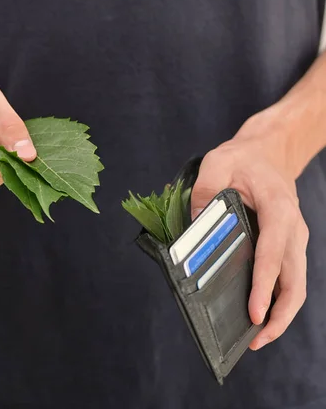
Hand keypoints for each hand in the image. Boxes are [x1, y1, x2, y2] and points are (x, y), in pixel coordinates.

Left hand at [191, 109, 308, 349]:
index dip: (263, 285)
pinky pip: (289, 277)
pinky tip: (260, 313)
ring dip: (281, 313)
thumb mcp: (217, 162)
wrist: (269, 151)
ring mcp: (295, 238)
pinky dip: (279, 300)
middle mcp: (293, 228)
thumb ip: (204, 191)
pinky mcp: (289, 244)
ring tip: (257, 336)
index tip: (253, 312)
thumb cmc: (243, 158)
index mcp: (277, 208)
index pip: (271, 252)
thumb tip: (195, 228)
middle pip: (294, 280)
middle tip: (254, 339)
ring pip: (296, 284)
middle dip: (279, 314)